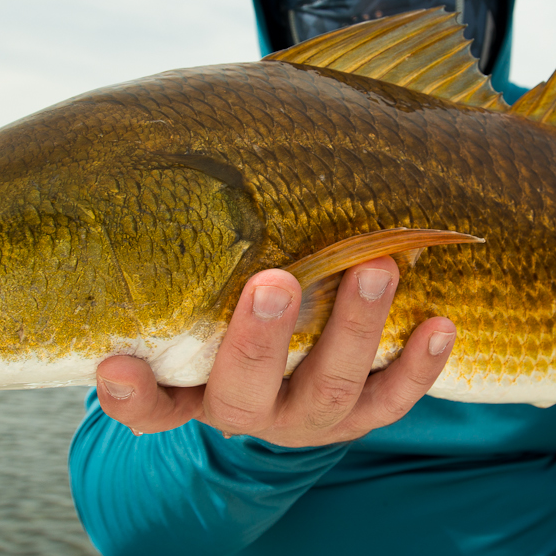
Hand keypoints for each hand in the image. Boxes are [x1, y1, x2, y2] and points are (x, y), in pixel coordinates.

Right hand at [92, 256, 456, 446]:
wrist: (293, 373)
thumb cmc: (230, 299)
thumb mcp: (201, 286)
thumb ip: (188, 243)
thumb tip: (172, 137)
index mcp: (188, 385)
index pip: (147, 403)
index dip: (130, 393)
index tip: (116, 363)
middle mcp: (243, 409)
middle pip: (244, 390)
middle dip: (261, 340)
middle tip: (276, 282)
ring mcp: (303, 419)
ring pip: (327, 389)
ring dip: (353, 329)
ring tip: (378, 267)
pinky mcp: (360, 416)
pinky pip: (392, 400)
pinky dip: (418, 366)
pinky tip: (439, 324)